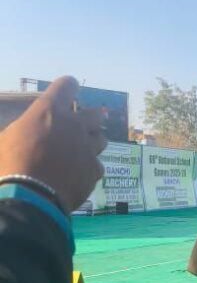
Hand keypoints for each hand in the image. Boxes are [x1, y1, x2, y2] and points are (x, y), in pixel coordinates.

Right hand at [0, 76, 106, 212]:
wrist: (29, 196)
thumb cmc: (10, 163)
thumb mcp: (7, 138)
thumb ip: (26, 128)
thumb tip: (28, 132)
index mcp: (50, 111)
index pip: (67, 85)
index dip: (67, 88)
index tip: (67, 93)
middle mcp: (74, 125)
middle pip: (95, 114)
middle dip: (89, 119)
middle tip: (78, 128)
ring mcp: (87, 147)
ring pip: (101, 139)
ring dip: (93, 143)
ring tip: (81, 152)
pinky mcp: (94, 170)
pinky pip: (97, 166)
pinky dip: (89, 169)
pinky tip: (79, 176)